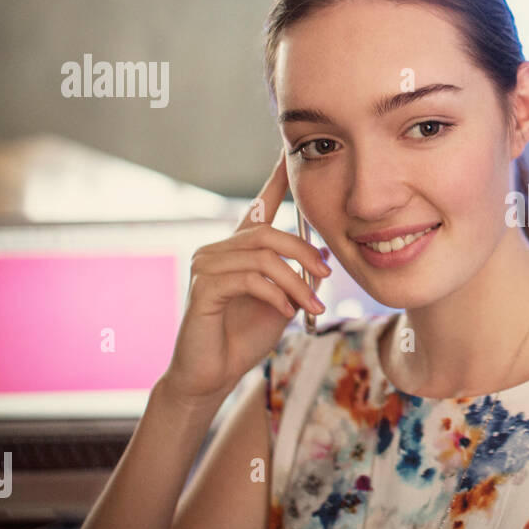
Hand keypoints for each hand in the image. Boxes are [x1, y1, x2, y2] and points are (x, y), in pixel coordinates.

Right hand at [159, 150, 330, 407]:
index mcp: (238, 250)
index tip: (291, 154)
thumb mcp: (283, 301)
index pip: (259, 207)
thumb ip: (298, 276)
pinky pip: (249, 279)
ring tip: (313, 306)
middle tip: (326, 275)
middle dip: (304, 252)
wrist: (213, 374)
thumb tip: (321, 255)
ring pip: (263, 258)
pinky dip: (275, 295)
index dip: (276, 181)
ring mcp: (205, 266)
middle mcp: (218, 250)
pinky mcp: (202, 288)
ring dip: (296, 283)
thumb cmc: (245, 337)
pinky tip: (286, 314)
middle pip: (268, 233)